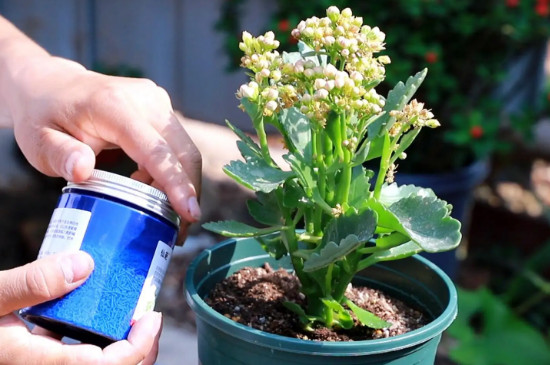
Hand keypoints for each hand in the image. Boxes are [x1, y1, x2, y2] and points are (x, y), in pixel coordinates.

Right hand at [0, 251, 161, 364]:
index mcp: (35, 364)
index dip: (138, 349)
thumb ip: (32, 283)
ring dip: (125, 352)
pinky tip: (102, 324)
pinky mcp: (40, 361)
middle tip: (150, 318)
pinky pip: (79, 360)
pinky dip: (102, 348)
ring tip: (135, 320)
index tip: (152, 317)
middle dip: (140, 351)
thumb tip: (85, 265)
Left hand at [7, 55, 201, 226]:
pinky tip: (151, 193)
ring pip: (184, 151)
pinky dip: (172, 174)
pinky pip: (176, 147)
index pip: (155, 150)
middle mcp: (145, 100)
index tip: (190, 214)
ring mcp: (157, 103)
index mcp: (114, 106)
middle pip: (183, 151)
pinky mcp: (161, 110)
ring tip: (162, 216)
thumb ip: (59, 155)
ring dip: (181, 186)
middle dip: (188, 192)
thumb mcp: (37, 140)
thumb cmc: (43, 116)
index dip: (176, 183)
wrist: (52, 86)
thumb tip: (83, 171)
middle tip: (179, 231)